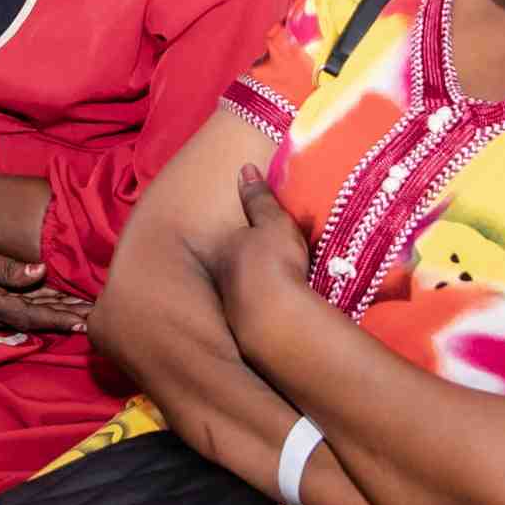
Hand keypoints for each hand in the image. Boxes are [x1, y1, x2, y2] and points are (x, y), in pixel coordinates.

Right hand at [0, 223, 90, 333]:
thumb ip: (4, 266)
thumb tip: (41, 273)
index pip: (29, 313)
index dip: (58, 318)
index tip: (84, 321)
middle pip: (29, 319)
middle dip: (61, 318)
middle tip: (93, 317)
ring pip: (21, 315)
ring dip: (50, 312)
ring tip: (79, 309)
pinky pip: (10, 308)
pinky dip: (33, 305)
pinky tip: (50, 300)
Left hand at [216, 164, 312, 327]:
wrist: (275, 319)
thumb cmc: (275, 263)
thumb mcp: (273, 223)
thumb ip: (259, 198)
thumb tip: (244, 167)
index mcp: (228, 251)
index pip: (236, 240)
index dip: (251, 239)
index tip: (267, 243)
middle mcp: (223, 280)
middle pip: (235, 270)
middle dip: (249, 271)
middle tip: (276, 271)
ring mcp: (231, 310)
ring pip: (242, 297)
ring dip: (258, 296)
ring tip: (281, 297)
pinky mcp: (245, 337)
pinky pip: (256, 320)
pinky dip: (266, 317)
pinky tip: (281, 320)